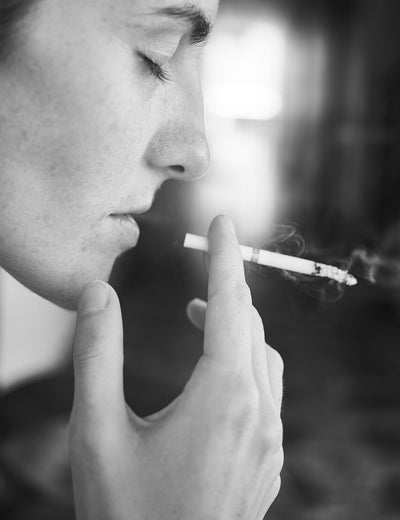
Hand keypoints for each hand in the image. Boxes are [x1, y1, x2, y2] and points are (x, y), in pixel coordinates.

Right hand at [69, 215, 283, 519]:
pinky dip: (246, 364)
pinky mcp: (268, 465)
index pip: (230, 303)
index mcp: (224, 396)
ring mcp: (270, 443)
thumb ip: (97, 355)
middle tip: (201, 272)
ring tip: (202, 319)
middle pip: (251, 327)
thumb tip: (98, 293)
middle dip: (226, 291)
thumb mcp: (96, 432)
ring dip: (237, 329)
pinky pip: (268, 394)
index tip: (223, 220)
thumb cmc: (126, 516)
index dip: (224, 256)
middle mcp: (259, 414)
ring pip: (264, 360)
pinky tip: (217, 376)